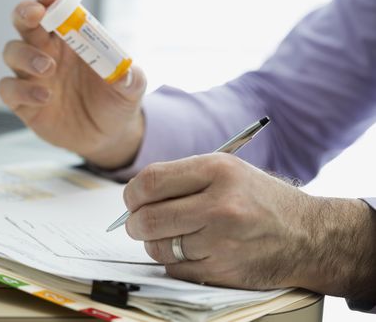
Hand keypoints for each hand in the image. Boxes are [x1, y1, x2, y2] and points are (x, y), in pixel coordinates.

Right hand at [0, 0, 146, 168]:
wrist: (108, 135)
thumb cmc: (116, 102)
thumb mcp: (132, 89)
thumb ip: (131, 78)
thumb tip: (125, 73)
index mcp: (72, 38)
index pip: (54, 7)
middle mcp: (48, 51)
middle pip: (24, 21)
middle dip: (25, 13)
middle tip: (36, 15)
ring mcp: (33, 76)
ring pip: (12, 52)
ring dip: (26, 55)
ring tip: (48, 68)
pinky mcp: (24, 102)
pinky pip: (9, 89)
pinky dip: (21, 90)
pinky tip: (45, 96)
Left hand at [123, 153, 375, 299]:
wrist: (308, 235)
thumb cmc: (260, 199)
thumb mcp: (227, 170)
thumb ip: (182, 177)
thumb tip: (136, 195)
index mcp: (217, 170)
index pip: (151, 182)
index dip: (132, 194)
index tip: (133, 200)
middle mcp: (220, 205)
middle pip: (148, 218)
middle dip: (134, 223)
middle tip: (139, 222)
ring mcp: (221, 241)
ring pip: (158, 247)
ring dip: (155, 243)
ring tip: (171, 235)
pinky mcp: (223, 270)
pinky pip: (174, 268)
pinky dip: (174, 261)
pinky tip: (192, 250)